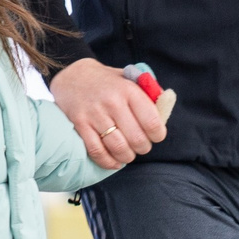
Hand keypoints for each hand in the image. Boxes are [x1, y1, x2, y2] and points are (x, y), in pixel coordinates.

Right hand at [50, 57, 169, 168]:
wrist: (73, 76)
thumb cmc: (108, 82)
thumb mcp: (130, 79)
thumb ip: (149, 94)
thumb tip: (165, 110)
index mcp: (129, 90)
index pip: (152, 122)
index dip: (158, 135)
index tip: (156, 136)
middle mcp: (112, 102)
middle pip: (137, 139)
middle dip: (143, 148)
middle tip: (141, 146)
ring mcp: (95, 114)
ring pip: (118, 148)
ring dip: (127, 157)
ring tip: (128, 154)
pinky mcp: (80, 125)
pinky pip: (97, 151)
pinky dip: (108, 162)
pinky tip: (114, 161)